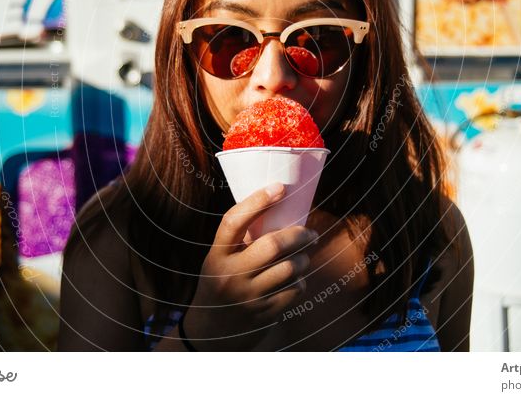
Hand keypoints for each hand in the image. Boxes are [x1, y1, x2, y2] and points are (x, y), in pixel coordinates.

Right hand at [183, 182, 317, 350]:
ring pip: (290, 268)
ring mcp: (248, 296)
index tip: (279, 187)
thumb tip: (279, 212)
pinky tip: (297, 279)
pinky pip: (294, 290)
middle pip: (272, 245)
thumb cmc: (220, 284)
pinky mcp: (264, 314)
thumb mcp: (219, 261)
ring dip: (304, 259)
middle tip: (310, 233)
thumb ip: (239, 241)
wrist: (210, 333)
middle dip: (299, 235)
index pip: (234, 221)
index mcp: (216, 256)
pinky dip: (301, 281)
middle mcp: (230, 275)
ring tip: (304, 256)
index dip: (258, 200)